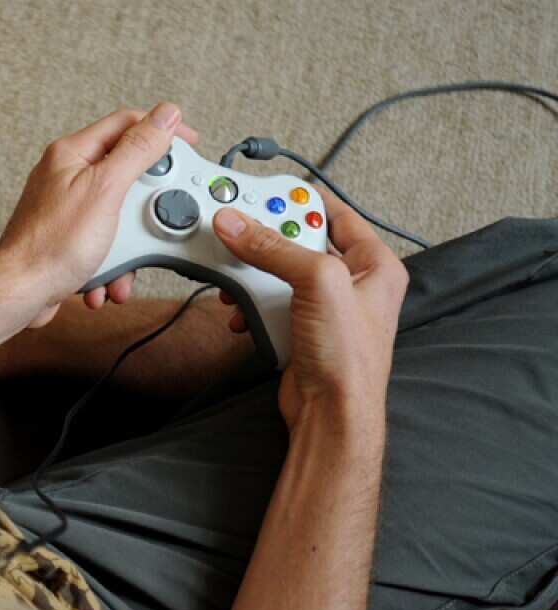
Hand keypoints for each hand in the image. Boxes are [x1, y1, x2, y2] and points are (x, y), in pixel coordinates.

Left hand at [0, 104, 197, 327]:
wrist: (20, 294)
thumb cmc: (50, 246)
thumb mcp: (106, 190)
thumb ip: (137, 150)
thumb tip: (165, 116)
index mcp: (72, 154)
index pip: (126, 124)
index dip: (161, 130)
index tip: (188, 143)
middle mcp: (65, 176)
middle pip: (126, 176)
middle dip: (144, 207)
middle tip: (156, 220)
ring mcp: (65, 208)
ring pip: (118, 217)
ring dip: (129, 245)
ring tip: (124, 262)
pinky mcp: (66, 239)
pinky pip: (103, 244)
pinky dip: (111, 264)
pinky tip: (104, 279)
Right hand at [212, 194, 407, 428]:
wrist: (331, 414)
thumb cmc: (349, 359)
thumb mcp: (317, 284)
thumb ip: (275, 249)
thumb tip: (238, 225)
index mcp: (375, 263)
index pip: (335, 212)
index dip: (299, 200)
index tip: (263, 193)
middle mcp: (352, 283)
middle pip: (300, 242)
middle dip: (266, 242)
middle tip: (239, 233)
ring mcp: (324, 308)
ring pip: (279, 272)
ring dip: (253, 275)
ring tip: (237, 278)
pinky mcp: (299, 328)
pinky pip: (268, 302)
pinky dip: (250, 303)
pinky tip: (241, 312)